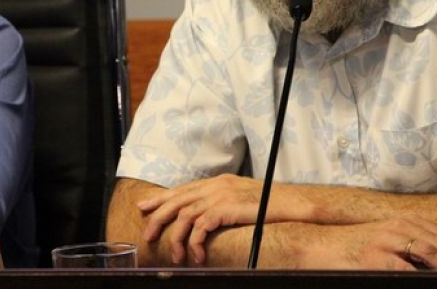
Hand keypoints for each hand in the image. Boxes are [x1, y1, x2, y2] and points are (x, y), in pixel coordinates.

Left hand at [137, 174, 309, 264]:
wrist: (291, 205)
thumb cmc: (270, 205)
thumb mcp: (242, 198)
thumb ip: (223, 201)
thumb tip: (206, 215)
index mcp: (219, 181)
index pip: (184, 189)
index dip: (162, 198)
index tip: (145, 206)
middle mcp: (217, 185)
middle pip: (178, 199)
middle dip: (159, 217)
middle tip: (149, 234)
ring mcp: (221, 195)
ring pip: (185, 214)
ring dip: (177, 238)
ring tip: (177, 256)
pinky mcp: (227, 208)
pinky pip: (201, 227)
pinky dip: (196, 243)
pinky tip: (198, 256)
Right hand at [301, 214, 436, 270]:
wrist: (318, 246)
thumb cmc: (352, 248)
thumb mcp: (384, 238)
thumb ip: (410, 245)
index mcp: (404, 222)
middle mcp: (398, 227)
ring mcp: (387, 241)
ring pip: (430, 255)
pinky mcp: (375, 258)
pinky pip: (406, 270)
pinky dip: (423, 278)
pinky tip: (432, 284)